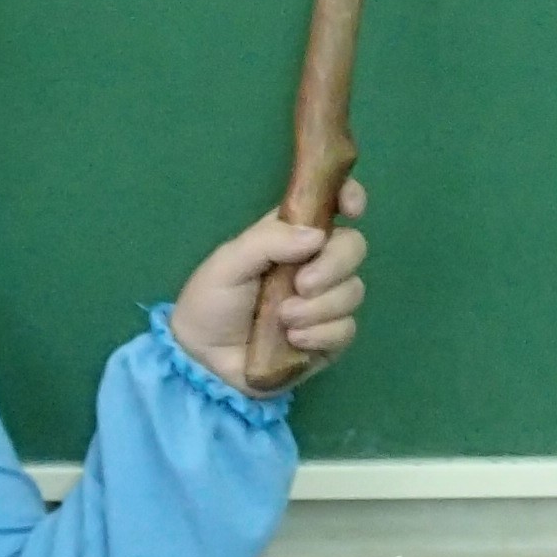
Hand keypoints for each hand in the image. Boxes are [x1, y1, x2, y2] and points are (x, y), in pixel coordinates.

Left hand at [167, 179, 368, 392]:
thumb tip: (317, 236)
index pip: (331, 205)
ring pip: (353, 291)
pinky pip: (346, 329)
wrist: (203, 360)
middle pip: (353, 248)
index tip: (352, 209)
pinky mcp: (330, 339)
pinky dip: (320, 335)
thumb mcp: (228, 262)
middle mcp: (315, 263)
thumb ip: (268, 241)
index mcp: (291, 236)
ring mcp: (326, 302)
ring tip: (283, 320)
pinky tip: (292, 340)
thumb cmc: (211, 303)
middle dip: (333, 266)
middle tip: (301, 284)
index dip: (350, 196)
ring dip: (319, 307)